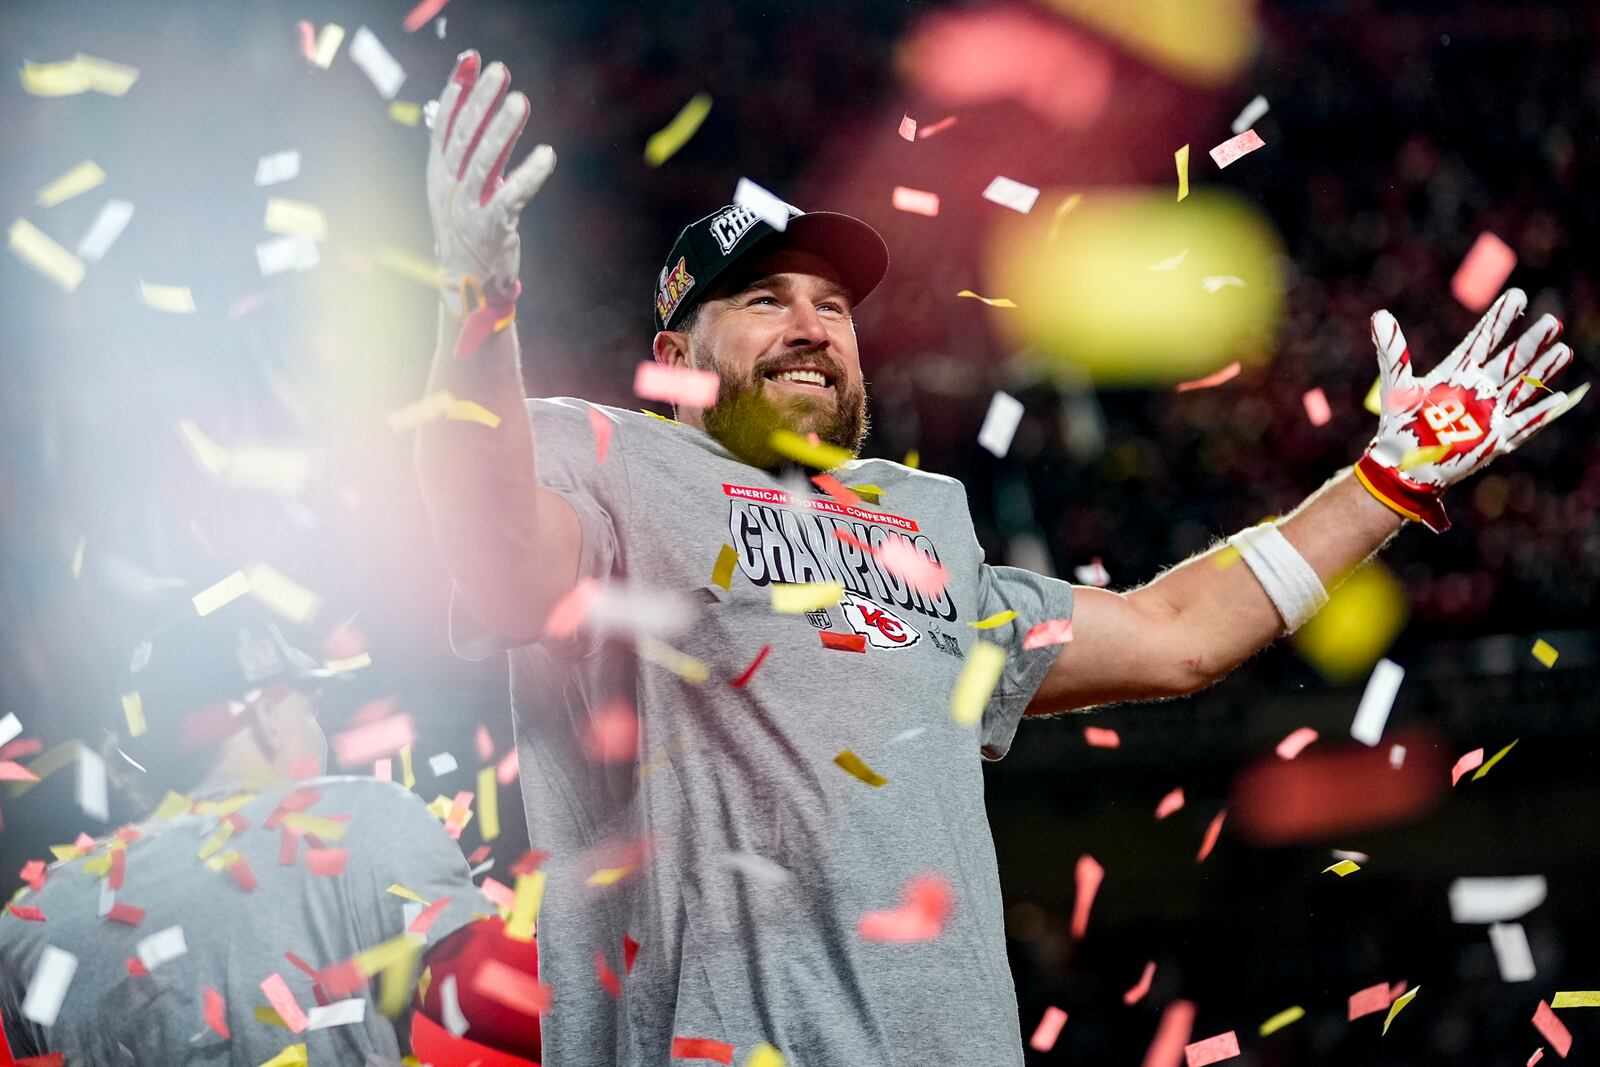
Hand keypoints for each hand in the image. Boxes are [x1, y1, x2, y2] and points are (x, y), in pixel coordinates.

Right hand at [427, 52, 555, 312]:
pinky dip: (529, 175)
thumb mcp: (464, 185)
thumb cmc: (470, 228)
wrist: (466, 284)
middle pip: (464, 136)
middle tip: (500, 71)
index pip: (446, 122)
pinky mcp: (491, 229)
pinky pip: (511, 197)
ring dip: (502, 129)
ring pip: (484, 161)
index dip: (458, 89)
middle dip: (481, 100)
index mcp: (439, 172)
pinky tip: (547, 154)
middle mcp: (449, 186)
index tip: (472, 58)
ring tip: (520, 100)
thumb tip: (483, 104)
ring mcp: (467, 208)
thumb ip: (475, 147)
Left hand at [1355, 287, 1586, 531]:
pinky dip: (1540, 413)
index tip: (1518, 295)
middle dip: (1531, 342)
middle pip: (1511, 360)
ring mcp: (1490, 412)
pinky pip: (1523, 424)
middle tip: (1552, 322)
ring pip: (1523, 386)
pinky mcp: (1496, 438)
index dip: (1500, 318)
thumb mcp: (1397, 383)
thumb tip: (1379, 316)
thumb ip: (1393, 350)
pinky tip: (1560, 398)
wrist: (1403, 461)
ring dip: (1543, 371)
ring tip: (1563, 351)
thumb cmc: (1401, 421)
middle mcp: (1480, 388)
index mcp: (1458, 371)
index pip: (1484, 339)